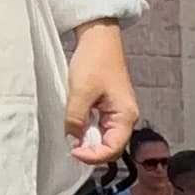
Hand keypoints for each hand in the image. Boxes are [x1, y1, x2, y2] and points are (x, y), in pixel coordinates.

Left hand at [65, 23, 135, 164]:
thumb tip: (72, 141)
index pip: (113, 150)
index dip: (93, 156)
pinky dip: (85, 128)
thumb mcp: (80, 92)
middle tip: (69, 146)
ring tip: (70, 135)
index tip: (74, 152)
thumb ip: (76, 120)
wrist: (98, 37)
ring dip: (86, 139)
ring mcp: (116, 112)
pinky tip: (73, 124)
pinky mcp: (107, 106)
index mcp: (125, 116)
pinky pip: (96, 126)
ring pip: (101, 137)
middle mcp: (124, 117)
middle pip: (109, 147)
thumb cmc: (96, 59)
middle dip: (89, 150)